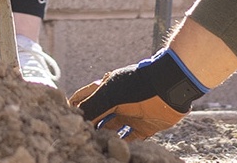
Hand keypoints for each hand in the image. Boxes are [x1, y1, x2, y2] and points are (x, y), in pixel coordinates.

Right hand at [70, 49, 206, 139]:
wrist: (169, 89)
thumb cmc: (136, 87)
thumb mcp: (110, 95)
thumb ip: (93, 106)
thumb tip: (77, 117)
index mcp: (105, 89)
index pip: (84, 99)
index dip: (75, 107)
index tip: (66, 119)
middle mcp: (115, 102)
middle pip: (98, 116)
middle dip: (90, 125)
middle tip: (82, 137)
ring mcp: (129, 115)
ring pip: (112, 129)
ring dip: (106, 137)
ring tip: (98, 145)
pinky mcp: (144, 127)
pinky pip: (131, 139)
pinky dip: (125, 144)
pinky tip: (119, 149)